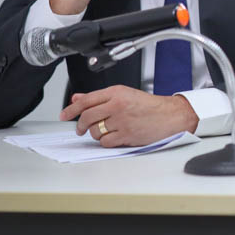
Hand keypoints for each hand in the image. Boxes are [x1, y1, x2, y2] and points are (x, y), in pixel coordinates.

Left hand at [60, 85, 198, 146]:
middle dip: (80, 125)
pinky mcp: (127, 135)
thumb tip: (78, 98)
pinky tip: (114, 136)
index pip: (86, 100)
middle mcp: (118, 105)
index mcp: (117, 93)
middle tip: (81, 129)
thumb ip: (100, 97)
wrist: (170, 116)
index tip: (64, 115)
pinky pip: (105, 142)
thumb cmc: (150, 106)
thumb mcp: (125, 94)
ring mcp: (122, 121)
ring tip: (106, 130)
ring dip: (96, 133)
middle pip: (87, 117)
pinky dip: (105, 141)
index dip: (71, 109)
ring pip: (95, 131)